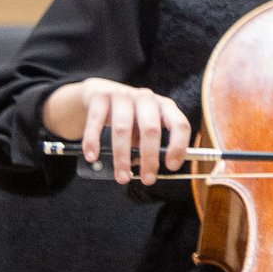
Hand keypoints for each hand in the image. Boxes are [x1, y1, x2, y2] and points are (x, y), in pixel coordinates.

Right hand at [41, 78, 189, 185]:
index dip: (178, 146)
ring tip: (122, 177)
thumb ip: (148, 143)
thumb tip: (148, 169)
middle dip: (149, 157)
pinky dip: (93, 142)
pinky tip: (93, 157)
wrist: (101, 92)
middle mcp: (146, 98)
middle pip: (151, 129)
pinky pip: (96, 122)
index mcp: (165, 106)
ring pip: (123, 129)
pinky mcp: (100, 96)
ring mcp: (123, 95)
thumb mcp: (145, 125)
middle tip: (148, 180)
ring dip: (122, 157)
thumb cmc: (130, 115)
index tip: (172, 167)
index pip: (179, 124)